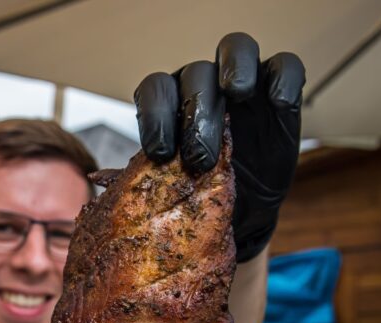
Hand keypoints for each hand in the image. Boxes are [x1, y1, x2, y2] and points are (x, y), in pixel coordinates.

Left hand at [133, 33, 305, 262]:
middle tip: (199, 157)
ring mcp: (242, 83)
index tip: (158, 152)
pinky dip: (282, 77)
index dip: (154, 114)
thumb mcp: (167, 194)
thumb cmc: (196, 200)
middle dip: (195, 111)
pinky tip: (279, 102)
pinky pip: (284, 66)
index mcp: (168, 104)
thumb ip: (139, 180)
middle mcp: (201, 86)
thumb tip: (96, 180)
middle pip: (194, 75)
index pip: (154, 89)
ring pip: (236, 50)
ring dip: (234, 69)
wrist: (241, 214)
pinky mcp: (278, 89)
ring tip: (236, 94)